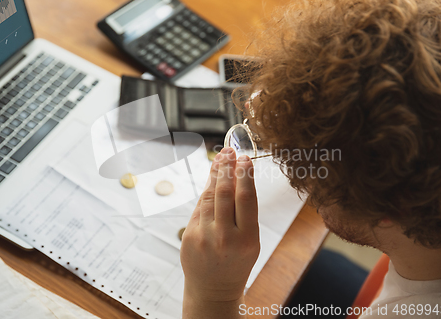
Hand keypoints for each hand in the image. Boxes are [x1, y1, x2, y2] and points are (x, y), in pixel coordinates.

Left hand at [180, 147, 259, 317]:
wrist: (213, 289)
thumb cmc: (237, 262)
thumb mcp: (251, 242)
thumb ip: (245, 213)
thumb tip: (239, 177)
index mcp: (247, 240)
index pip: (246, 199)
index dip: (245, 176)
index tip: (245, 158)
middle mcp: (225, 237)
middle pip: (226, 194)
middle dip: (228, 169)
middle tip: (230, 151)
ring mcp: (204, 236)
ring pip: (210, 197)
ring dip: (216, 175)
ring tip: (221, 159)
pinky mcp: (189, 236)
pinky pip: (199, 207)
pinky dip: (207, 191)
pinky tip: (213, 180)